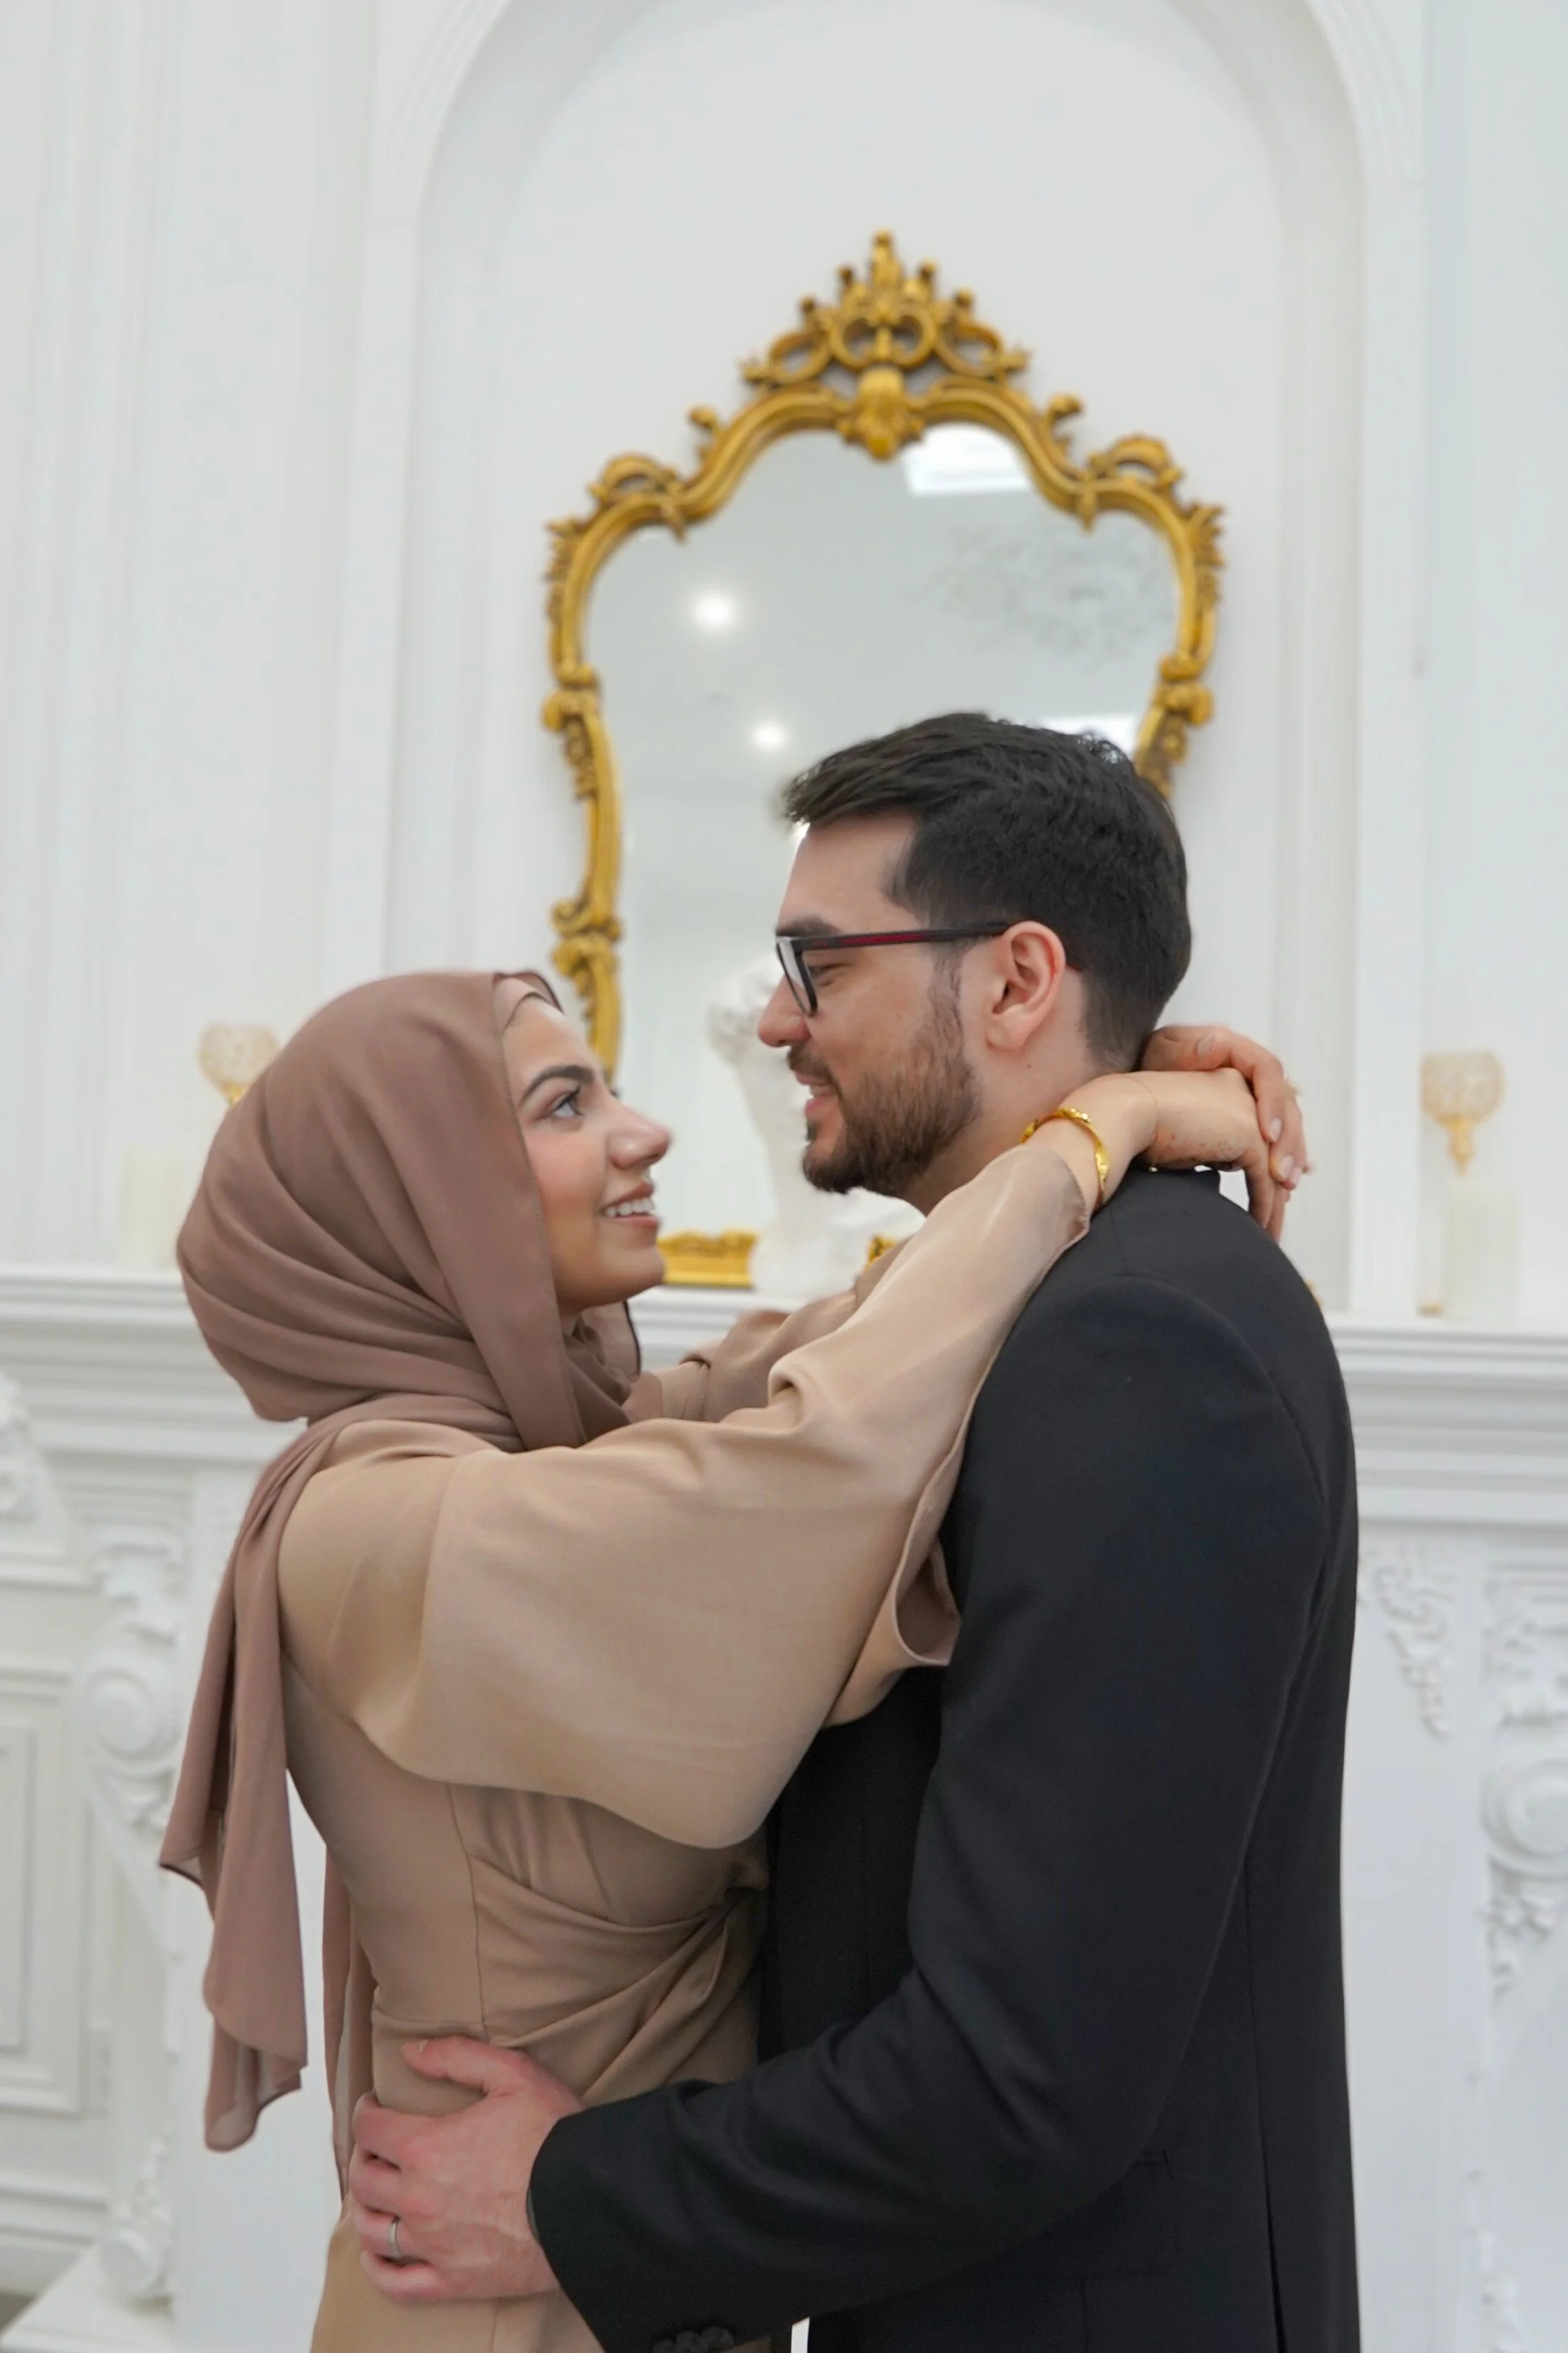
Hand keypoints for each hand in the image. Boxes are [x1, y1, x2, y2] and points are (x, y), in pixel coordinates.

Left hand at [348, 2038, 580, 2304]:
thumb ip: (456, 2057)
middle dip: (364, 2156)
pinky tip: (377, 2255)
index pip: (370, 2129)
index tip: (374, 2106)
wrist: (586, 2200)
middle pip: (364, 2180)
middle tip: (378, 2146)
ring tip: (379, 2195)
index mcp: (427, 2148)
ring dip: (367, 2208)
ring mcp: (431, 2245)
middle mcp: (418, 2199)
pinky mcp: (451, 2280)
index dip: (366, 2112)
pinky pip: (396, 2284)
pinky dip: (378, 2269)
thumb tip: (410, 2053)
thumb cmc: (552, 2135)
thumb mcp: (513, 2074)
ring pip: (372, 2231)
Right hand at [1059, 1067, 1291, 1238]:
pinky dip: (1264, 1208)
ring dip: (1274, 1206)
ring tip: (1267, 1236)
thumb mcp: (1185, 1132)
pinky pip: (1266, 1180)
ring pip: (1275, 1168)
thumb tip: (1219, 1165)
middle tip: (1272, 1221)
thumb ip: (1207, 1141)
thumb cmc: (1138, 1125)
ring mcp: (1254, 1114)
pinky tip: (1259, 1230)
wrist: (1125, 1112)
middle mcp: (1248, 1093)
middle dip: (1277, 1188)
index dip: (1264, 1163)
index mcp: (1230, 1082)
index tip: (1264, 1196)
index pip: (1259, 1127)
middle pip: (1274, 1147)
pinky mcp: (1252, 1137)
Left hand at [1140, 1025, 1306, 1191]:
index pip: (1268, 1071)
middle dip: (1287, 1141)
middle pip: (1286, 1105)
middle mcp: (1256, 1075)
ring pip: (1287, 1126)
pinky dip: (1281, 1161)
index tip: (1266, 1134)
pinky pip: (1276, 1141)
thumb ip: (1187, 1049)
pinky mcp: (1254, 1121)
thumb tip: (1213, 1044)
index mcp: (1239, 1052)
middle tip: (1281, 1174)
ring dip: (1290, 1157)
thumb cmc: (1155, 1066)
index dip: (1272, 1103)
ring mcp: (1258, 1098)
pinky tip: (1286, 1185)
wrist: (1145, 1086)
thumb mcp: (1164, 1051)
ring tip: (1287, 1185)